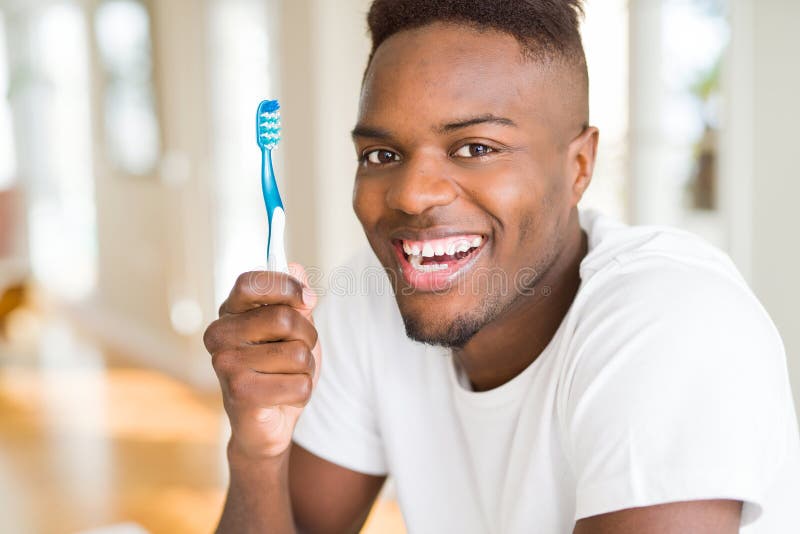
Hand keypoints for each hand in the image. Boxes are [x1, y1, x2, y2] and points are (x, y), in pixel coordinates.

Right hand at [204, 263, 319, 459]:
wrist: (267, 424)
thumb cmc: (278, 369)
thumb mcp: (293, 329)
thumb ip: (295, 299)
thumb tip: (297, 267)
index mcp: (230, 312)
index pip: (252, 282)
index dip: (287, 286)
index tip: (309, 300)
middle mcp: (219, 334)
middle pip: (285, 318)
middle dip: (307, 337)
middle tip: (298, 352)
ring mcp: (225, 363)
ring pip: (298, 354)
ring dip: (306, 368)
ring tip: (287, 377)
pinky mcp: (239, 393)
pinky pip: (299, 384)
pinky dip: (303, 393)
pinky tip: (283, 398)